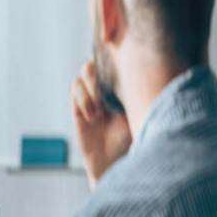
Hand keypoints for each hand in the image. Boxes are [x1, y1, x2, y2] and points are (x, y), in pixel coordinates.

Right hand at [70, 59, 131, 187]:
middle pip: (98, 59)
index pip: (116, 57)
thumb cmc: (130, 137)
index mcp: (123, 82)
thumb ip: (136, 91)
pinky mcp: (77, 103)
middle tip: (109, 98)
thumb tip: (141, 72)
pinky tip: (92, 117)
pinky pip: (75, 87)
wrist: (112, 160)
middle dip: (102, 76)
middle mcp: (105, 84)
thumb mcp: (138, 112)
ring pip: (84, 70)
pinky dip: (83, 99)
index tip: (120, 74)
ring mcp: (90, 93)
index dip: (114, 56)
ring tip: (100, 112)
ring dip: (93, 89)